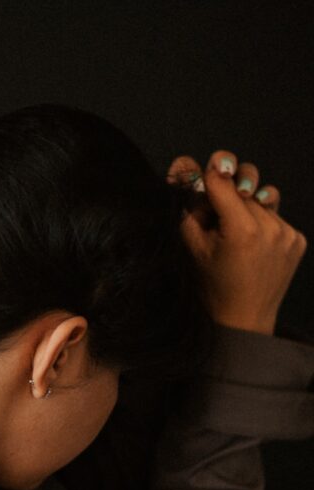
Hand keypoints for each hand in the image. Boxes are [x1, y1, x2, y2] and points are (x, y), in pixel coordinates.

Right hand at [167, 150, 306, 334]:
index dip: (212, 173)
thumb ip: (191, 209)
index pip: (223, 181)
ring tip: (238, 237)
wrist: (243, 320)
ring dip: (248, 211)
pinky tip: (253, 248)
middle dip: (228, 197)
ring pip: (261, 202)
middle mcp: (269, 228)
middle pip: (243, 188)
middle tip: (218, 217)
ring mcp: (287, 234)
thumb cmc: (212, 288)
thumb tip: (191, 172)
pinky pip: (276, 218)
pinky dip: (263, 226)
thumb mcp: (192, 248)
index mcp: (241, 230)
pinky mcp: (297, 240)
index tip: (210, 169)